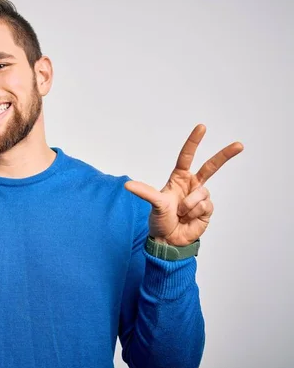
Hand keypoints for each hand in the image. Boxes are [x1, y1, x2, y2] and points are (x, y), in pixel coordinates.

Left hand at [125, 124, 242, 246]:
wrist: (169, 239)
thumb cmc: (160, 219)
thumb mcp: (154, 204)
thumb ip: (144, 192)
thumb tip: (127, 185)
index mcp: (179, 178)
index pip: (187, 156)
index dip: (194, 142)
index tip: (202, 127)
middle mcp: (192, 185)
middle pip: (211, 167)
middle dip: (225, 156)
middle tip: (239, 145)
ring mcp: (201, 197)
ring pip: (202, 193)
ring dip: (189, 205)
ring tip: (180, 213)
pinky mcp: (208, 209)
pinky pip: (205, 206)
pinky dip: (195, 213)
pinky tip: (189, 218)